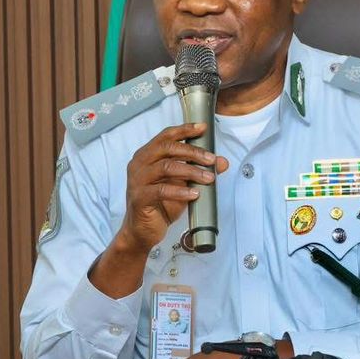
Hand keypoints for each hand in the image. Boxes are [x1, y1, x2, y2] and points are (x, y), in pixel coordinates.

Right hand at [88, 123, 229, 299]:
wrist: (143, 230)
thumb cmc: (162, 202)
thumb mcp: (184, 183)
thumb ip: (200, 170)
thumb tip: (222, 162)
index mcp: (147, 155)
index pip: (165, 136)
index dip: (184, 130)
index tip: (202, 128)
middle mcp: (139, 164)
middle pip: (167, 148)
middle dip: (193, 152)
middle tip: (212, 159)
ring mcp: (137, 180)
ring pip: (166, 167)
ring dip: (191, 171)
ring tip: (209, 178)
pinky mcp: (139, 198)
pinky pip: (161, 190)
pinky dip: (180, 191)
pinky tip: (194, 194)